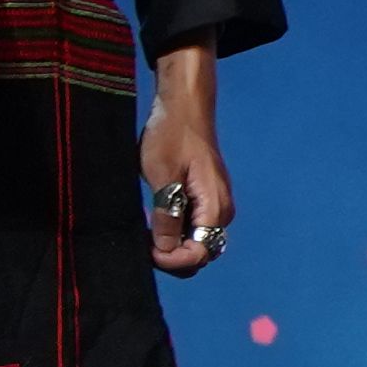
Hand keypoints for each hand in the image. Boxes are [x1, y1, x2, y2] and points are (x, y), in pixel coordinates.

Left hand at [140, 47, 231, 276]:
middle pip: (200, 253)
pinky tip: (155, 219)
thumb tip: (166, 251)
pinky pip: (193, 227)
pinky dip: (174, 231)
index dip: (172, 260)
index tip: (146, 250)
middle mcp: (222, 211)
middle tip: (143, 241)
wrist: (183, 106)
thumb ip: (167, 218)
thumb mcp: (162, 178)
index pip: (199, 254)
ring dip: (171, 244)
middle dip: (172, 255)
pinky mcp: (206, 198)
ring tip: (146, 229)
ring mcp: (215, 205)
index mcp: (216, 207)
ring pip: (195, 241)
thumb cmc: (172, 135)